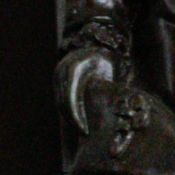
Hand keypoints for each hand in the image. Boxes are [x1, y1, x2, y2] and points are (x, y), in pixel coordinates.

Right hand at [59, 12, 132, 139]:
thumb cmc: (108, 56)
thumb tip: (115, 110)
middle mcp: (62, 72)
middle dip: (73, 120)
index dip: (76, 117)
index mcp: (75, 69)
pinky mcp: (59, 78)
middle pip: (63, 102)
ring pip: (60, 101)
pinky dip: (69, 109)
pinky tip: (78, 119)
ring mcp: (59, 74)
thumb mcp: (111, 70)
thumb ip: (109, 88)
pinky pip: (62, 97)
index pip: (70, 99)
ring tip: (81, 129)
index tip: (84, 131)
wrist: (96, 40)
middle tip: (84, 133)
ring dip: (70, 116)